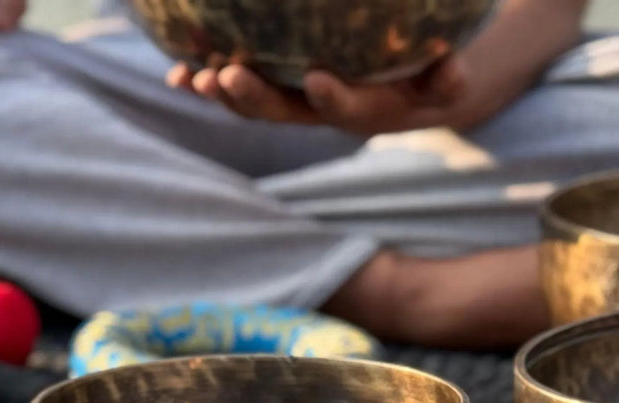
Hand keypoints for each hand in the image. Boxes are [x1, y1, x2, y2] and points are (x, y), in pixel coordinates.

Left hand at [166, 54, 472, 135]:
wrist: (401, 93)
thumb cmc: (424, 78)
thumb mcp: (445, 80)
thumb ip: (447, 77)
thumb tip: (452, 66)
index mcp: (359, 107)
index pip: (342, 105)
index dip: (330, 96)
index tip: (317, 78)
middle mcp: (317, 112)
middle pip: (280, 111)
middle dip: (252, 96)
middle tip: (228, 75)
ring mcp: (290, 104)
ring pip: (250, 105)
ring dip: (221, 95)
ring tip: (195, 78)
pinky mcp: (271, 92)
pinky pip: (234, 92)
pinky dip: (206, 85)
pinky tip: (176, 75)